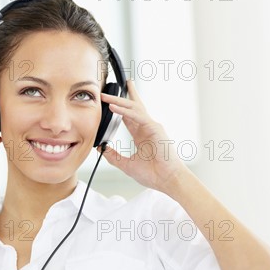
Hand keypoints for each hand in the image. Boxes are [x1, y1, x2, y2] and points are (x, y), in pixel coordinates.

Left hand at [97, 80, 186, 194]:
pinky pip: (137, 116)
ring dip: (119, 101)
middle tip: (111, 88)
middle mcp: (147, 127)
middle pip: (133, 106)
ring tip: (106, 96)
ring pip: (133, 108)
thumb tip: (101, 148)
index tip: (109, 101)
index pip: (128, 116)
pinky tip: (114, 107)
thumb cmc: (154, 174)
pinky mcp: (154, 128)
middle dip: (123, 95)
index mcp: (141, 135)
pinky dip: (125, 111)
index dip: (119, 108)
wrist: (168, 181)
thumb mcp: (127, 165)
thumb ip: (114, 156)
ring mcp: (151, 126)